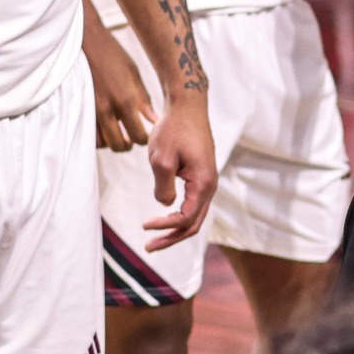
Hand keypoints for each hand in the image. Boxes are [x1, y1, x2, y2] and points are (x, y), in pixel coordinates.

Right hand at [82, 12, 154, 151]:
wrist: (85, 41)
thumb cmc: (113, 55)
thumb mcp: (134, 75)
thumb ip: (144, 101)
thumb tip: (155, 121)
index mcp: (126, 100)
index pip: (139, 137)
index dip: (144, 139)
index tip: (145, 133)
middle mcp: (107, 109)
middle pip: (119, 146)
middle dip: (128, 144)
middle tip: (131, 136)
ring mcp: (90, 110)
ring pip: (102, 144)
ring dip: (111, 141)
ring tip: (117, 131)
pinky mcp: (78, 108)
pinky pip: (88, 133)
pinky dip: (97, 135)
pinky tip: (103, 126)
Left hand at [142, 94, 216, 250]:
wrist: (187, 106)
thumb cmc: (174, 129)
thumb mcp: (162, 159)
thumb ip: (163, 187)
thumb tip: (165, 204)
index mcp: (204, 184)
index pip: (187, 218)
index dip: (166, 226)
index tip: (144, 225)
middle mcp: (210, 186)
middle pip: (194, 223)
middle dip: (171, 238)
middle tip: (149, 247)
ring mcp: (206, 181)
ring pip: (193, 215)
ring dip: (174, 228)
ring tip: (153, 238)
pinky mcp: (199, 176)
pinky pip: (192, 203)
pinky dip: (177, 214)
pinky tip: (163, 216)